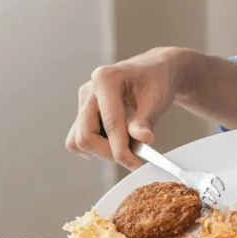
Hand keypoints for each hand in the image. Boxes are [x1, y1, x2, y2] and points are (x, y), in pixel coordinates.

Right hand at [66, 48, 186, 169]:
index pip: (109, 124)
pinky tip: (119, 141)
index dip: (121, 149)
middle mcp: (88, 91)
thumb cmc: (156, 81)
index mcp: (105, 80)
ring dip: (102, 151)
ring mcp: (83, 103)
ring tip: (128, 146)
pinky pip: (80, 141)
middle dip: (109, 152)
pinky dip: (98, 148)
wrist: (154, 73)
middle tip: (134, 157)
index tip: (137, 164)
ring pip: (79, 142)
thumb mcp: (157, 99)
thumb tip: (144, 140)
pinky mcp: (82, 115)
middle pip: (85, 136)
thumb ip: (146, 121)